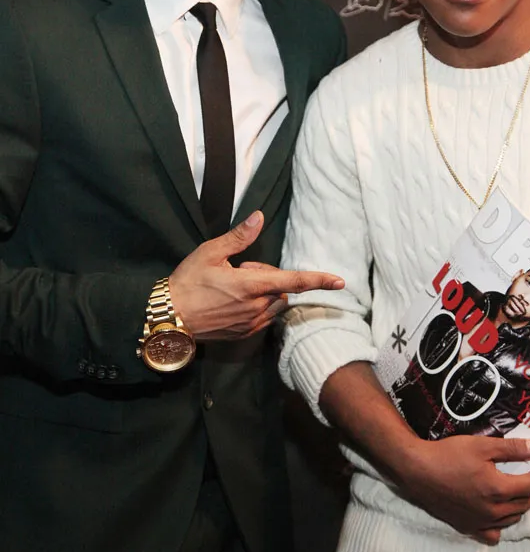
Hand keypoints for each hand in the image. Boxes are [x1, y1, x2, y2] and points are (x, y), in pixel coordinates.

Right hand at [169, 210, 343, 339]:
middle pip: (281, 288)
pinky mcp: (243, 334)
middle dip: (268, 276)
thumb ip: (239, 237)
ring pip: (274, 303)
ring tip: (234, 287)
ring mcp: (250, 323)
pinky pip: (264, 317)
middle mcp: (256, 307)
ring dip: (265, 292)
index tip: (340, 281)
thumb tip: (258, 217)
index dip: (319, 280)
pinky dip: (258, 306)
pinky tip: (233, 301)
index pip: (293, 281)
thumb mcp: (210, 253)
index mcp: (250, 285)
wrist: (168, 318)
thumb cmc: (187, 282)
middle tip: (239, 270)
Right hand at [395, 434, 529, 543]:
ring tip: (505, 488)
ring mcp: (481, 522)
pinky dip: (499, 524)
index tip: (529, 464)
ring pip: (512, 519)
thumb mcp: (482, 445)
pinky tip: (492, 509)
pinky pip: (493, 534)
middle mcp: (493, 511)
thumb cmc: (449, 454)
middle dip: (528, 488)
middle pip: (526, 504)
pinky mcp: (468, 527)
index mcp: (499, 489)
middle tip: (518, 473)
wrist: (418, 471)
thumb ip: (513, 448)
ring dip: (516, 504)